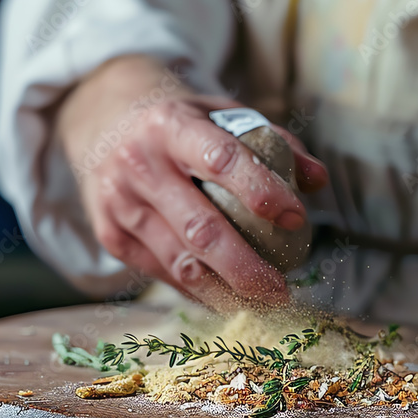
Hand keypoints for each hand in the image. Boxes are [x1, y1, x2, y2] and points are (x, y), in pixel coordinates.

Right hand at [57, 56, 328, 309]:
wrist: (100, 120)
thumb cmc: (179, 123)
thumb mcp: (221, 114)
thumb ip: (273, 141)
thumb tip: (317, 181)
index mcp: (171, 126)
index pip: (222, 160)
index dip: (262, 191)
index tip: (297, 219)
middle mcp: (140, 165)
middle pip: (200, 228)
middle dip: (246, 268)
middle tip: (281, 290)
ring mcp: (120, 204)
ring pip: (179, 262)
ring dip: (224, 291)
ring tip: (260, 302)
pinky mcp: (111, 236)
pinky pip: (162, 273)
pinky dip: (198, 290)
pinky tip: (226, 296)